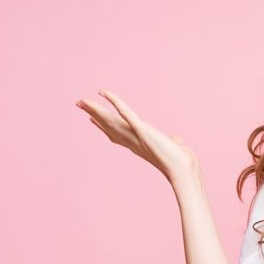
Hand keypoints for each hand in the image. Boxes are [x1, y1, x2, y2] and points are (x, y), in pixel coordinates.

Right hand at [76, 90, 199, 184]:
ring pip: (110, 119)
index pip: (116, 135)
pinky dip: (114, 101)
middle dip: (94, 114)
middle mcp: (132, 141)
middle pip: (108, 126)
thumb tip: (177, 139)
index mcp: (138, 145)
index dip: (103, 126)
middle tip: (80, 104)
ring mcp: (135, 135)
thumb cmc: (182, 162)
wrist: (184, 171)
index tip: (92, 119)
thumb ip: (173, 142)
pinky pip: (125, 112)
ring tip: (81, 101)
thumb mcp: (174, 148)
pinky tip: (103, 92)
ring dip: (95, 109)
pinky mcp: (142, 128)